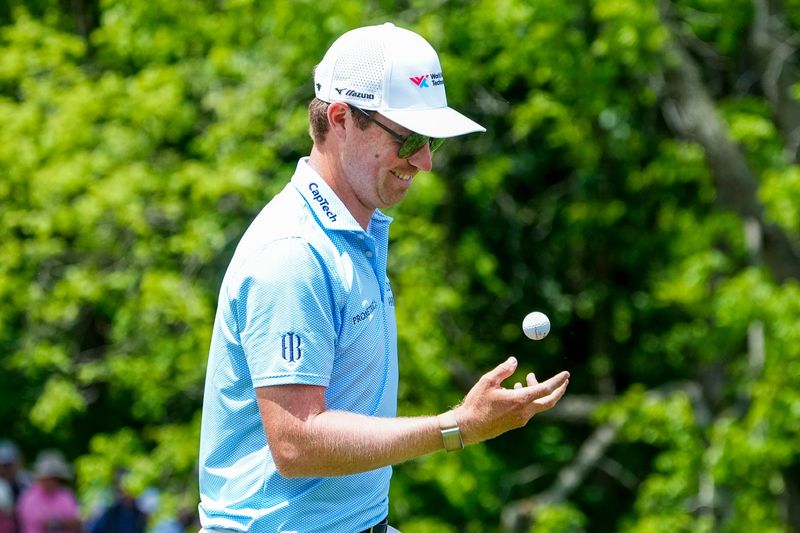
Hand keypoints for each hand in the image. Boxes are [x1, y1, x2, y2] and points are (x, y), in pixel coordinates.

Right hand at [453, 357, 568, 444]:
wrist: (468, 427)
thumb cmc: (477, 403)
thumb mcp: (488, 381)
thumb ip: (503, 370)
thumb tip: (515, 361)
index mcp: (520, 400)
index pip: (545, 389)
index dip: (557, 381)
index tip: (566, 374)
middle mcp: (524, 412)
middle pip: (549, 402)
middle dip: (559, 390)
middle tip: (564, 380)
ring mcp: (521, 419)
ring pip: (537, 404)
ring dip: (537, 390)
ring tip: (528, 377)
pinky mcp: (515, 423)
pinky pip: (528, 409)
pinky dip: (528, 398)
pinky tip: (516, 389)